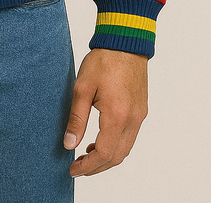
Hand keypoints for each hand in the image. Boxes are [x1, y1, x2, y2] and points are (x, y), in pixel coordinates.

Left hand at [63, 49, 147, 176]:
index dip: (88, 166)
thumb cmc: (103, 60)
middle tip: (78, 167)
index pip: (104, 153)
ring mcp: (139, 115)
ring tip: (87, 154)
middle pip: (117, 157)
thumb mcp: (82, 87)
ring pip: (125, 149)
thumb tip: (69, 144)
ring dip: (108, 157)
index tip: (73, 169)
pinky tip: (101, 139)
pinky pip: (130, 136)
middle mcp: (133, 119)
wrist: (125, 41)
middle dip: (97, 167)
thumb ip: (77, 118)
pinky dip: (116, 145)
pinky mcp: (141, 110)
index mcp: (117, 115)